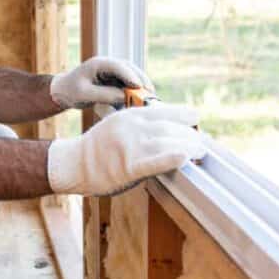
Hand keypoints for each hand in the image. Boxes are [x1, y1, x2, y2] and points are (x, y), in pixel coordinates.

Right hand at [46, 105, 204, 195]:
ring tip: (201, 152)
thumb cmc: (100, 147)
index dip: (186, 117)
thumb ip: (141, 123)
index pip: (167, 111)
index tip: (197, 122)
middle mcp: (133, 127)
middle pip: (171, 128)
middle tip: (204, 143)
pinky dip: (171, 159)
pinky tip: (184, 159)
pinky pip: (154, 162)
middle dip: (191, 135)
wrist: (74, 163)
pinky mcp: (128, 167)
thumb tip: (169, 128)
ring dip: (189, 147)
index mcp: (132, 115)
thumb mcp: (118, 124)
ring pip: (168, 143)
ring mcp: (130, 146)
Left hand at [49, 56, 154, 109]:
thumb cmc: (70, 91)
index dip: (130, 76)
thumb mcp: (84, 94)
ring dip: (141, 87)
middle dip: (141, 80)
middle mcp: (108, 65)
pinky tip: (140, 102)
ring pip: (132, 77)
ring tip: (150, 99)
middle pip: (130, 69)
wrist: (63, 92)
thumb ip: (104, 94)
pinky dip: (134, 93)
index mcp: (99, 63)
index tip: (139, 87)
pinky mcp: (115, 81)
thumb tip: (124, 96)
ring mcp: (113, 73)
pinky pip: (128, 85)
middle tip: (150, 93)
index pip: (118, 66)